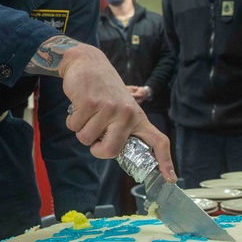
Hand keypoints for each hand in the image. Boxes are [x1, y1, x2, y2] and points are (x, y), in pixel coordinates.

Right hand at [61, 45, 175, 181]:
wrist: (87, 63)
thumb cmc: (103, 90)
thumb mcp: (121, 107)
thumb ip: (121, 128)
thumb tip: (113, 152)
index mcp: (137, 117)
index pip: (158, 140)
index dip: (165, 161)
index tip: (170, 178)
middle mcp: (126, 114)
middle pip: (109, 151)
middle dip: (96, 148)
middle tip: (94, 136)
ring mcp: (108, 109)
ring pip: (86, 139)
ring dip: (81, 129)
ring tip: (87, 112)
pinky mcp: (89, 104)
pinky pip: (74, 127)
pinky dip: (71, 121)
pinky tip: (78, 106)